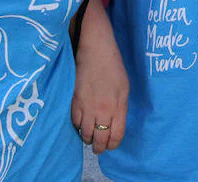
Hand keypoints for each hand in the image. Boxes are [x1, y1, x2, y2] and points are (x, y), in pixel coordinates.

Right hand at [71, 0, 128, 153]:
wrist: (95, 50)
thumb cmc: (113, 66)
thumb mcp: (124, 88)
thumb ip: (121, 108)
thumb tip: (115, 123)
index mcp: (118, 107)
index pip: (116, 136)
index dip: (113, 144)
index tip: (111, 145)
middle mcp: (102, 110)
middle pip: (99, 139)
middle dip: (99, 147)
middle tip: (98, 147)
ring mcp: (86, 107)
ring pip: (85, 134)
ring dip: (87, 138)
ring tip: (89, 136)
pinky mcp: (73, 101)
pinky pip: (74, 122)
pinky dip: (78, 126)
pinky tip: (81, 124)